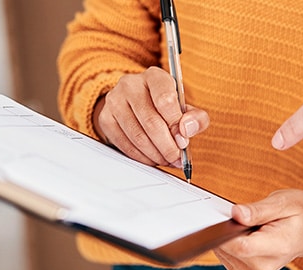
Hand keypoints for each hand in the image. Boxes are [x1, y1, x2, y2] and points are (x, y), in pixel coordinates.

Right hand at [95, 66, 209, 166]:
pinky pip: (125, 145)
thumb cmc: (165, 107)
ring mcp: (114, 101)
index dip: (176, 125)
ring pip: (138, 137)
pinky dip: (142, 157)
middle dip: (167, 146)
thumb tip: (187, 130)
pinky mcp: (105, 118)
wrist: (136, 105)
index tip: (183, 142)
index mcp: (154, 76)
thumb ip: (196, 118)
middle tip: (177, 159)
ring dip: (156, 155)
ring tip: (167, 159)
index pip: (165, 100)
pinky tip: (153, 158)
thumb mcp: (185, 108)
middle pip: (151, 122)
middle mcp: (131, 84)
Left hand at [215, 184, 302, 269]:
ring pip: (223, 253)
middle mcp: (263, 269)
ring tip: (252, 229)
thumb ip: (259, 210)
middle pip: (228, 249)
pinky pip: (225, 258)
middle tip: (248, 218)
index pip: (240, 246)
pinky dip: (231, 245)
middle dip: (229, 230)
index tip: (228, 216)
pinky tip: (247, 238)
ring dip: (230, 237)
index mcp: (277, 249)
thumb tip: (236, 214)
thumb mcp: (285, 201)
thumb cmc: (302, 215)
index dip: (227, 230)